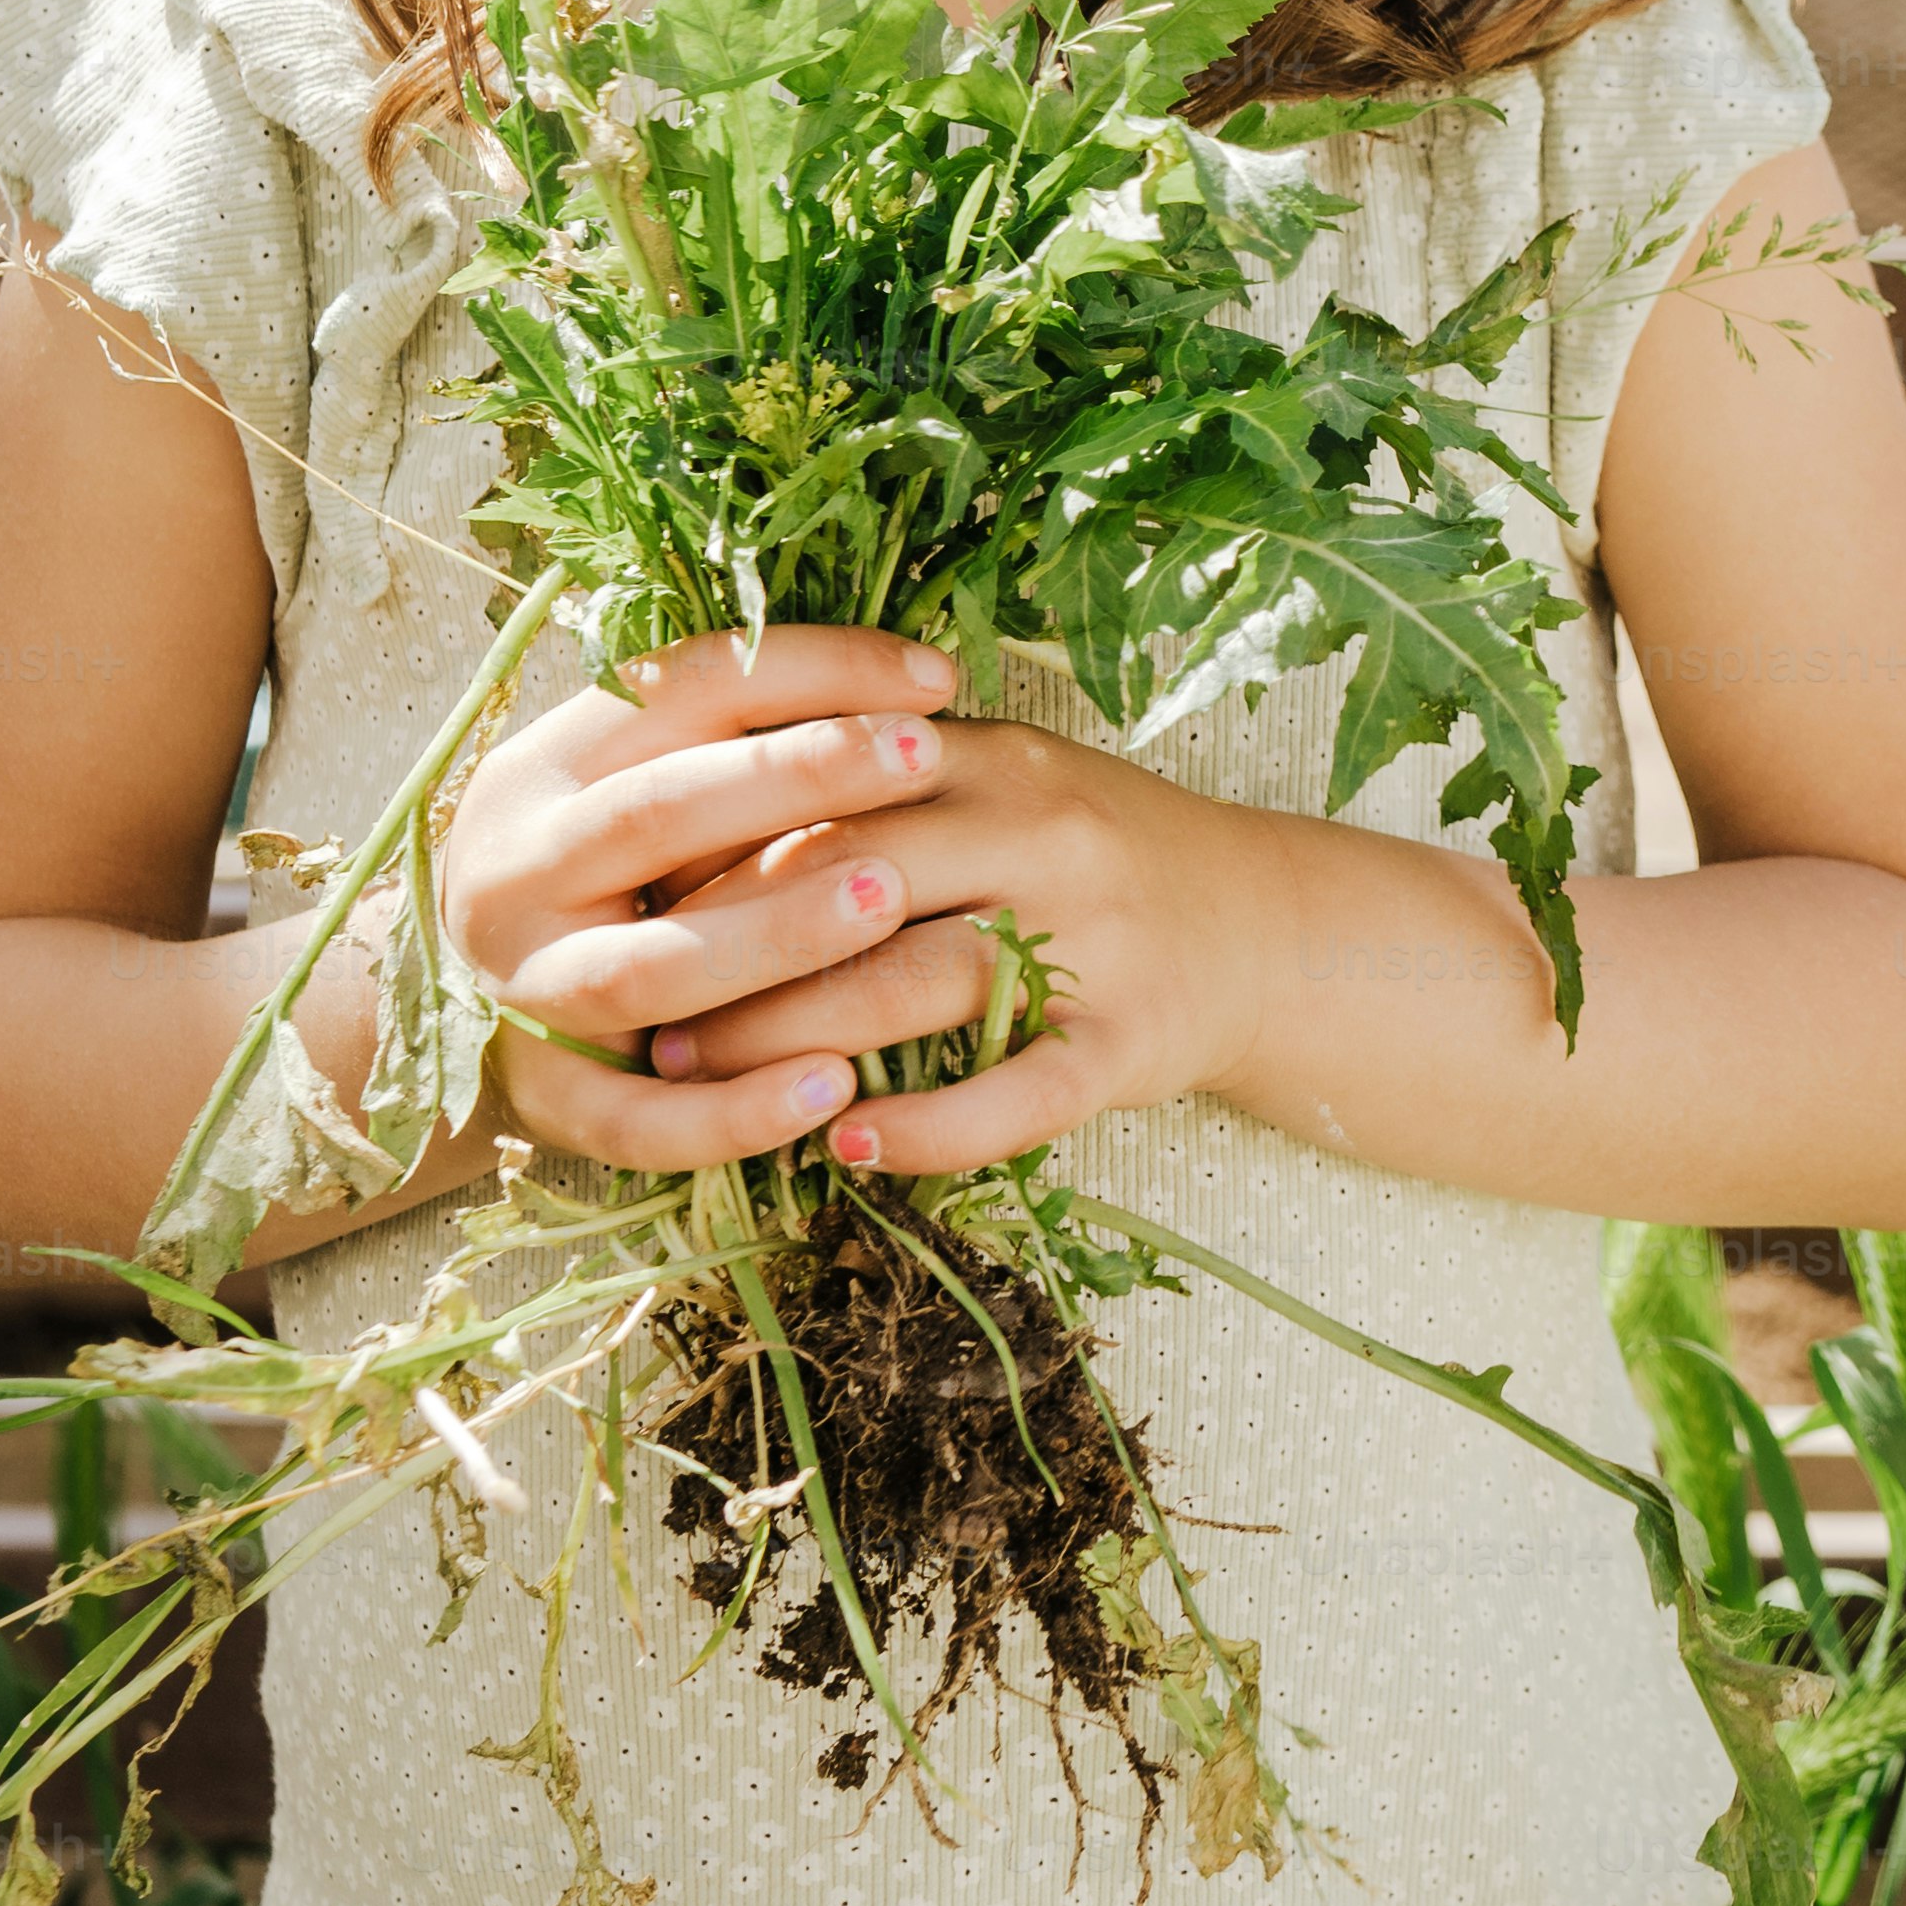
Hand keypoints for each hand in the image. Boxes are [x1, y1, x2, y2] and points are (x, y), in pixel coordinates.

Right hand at [429, 623, 961, 1172]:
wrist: (472, 1002)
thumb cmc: (618, 868)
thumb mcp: (653, 775)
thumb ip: (750, 733)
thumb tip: (926, 684)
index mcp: (548, 766)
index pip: (680, 688)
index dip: (812, 671)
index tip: (939, 679)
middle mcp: (517, 869)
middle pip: (655, 812)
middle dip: (793, 777)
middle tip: (925, 756)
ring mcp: (523, 986)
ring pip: (643, 967)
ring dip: (771, 933)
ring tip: (891, 896)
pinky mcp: (547, 1099)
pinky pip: (637, 1119)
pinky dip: (735, 1109)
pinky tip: (838, 1085)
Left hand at [637, 715, 1307, 1173]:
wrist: (1271, 928)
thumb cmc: (1100, 855)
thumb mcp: (1007, 778)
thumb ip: (888, 777)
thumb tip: (703, 803)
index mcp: (1005, 761)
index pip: (836, 782)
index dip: (722, 837)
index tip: (635, 886)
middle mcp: (1050, 839)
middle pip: (860, 881)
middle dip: (730, 946)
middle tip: (635, 999)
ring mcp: (1096, 945)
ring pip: (922, 985)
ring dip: (794, 1038)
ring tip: (696, 1075)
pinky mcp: (1129, 1047)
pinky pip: (1015, 1097)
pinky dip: (924, 1128)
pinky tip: (843, 1144)